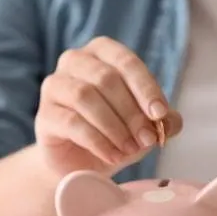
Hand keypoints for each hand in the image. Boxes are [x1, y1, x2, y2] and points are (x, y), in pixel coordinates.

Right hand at [34, 36, 182, 176]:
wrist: (81, 163)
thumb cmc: (116, 133)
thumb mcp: (145, 124)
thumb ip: (163, 120)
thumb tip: (171, 121)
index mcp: (102, 52)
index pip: (126, 61)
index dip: (145, 87)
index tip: (160, 113)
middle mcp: (74, 61)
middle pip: (106, 78)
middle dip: (132, 112)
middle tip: (148, 139)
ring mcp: (54, 86)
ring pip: (85, 97)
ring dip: (114, 127)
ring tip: (130, 149)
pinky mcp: (44, 116)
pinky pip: (72, 123)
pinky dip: (98, 142)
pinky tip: (113, 157)